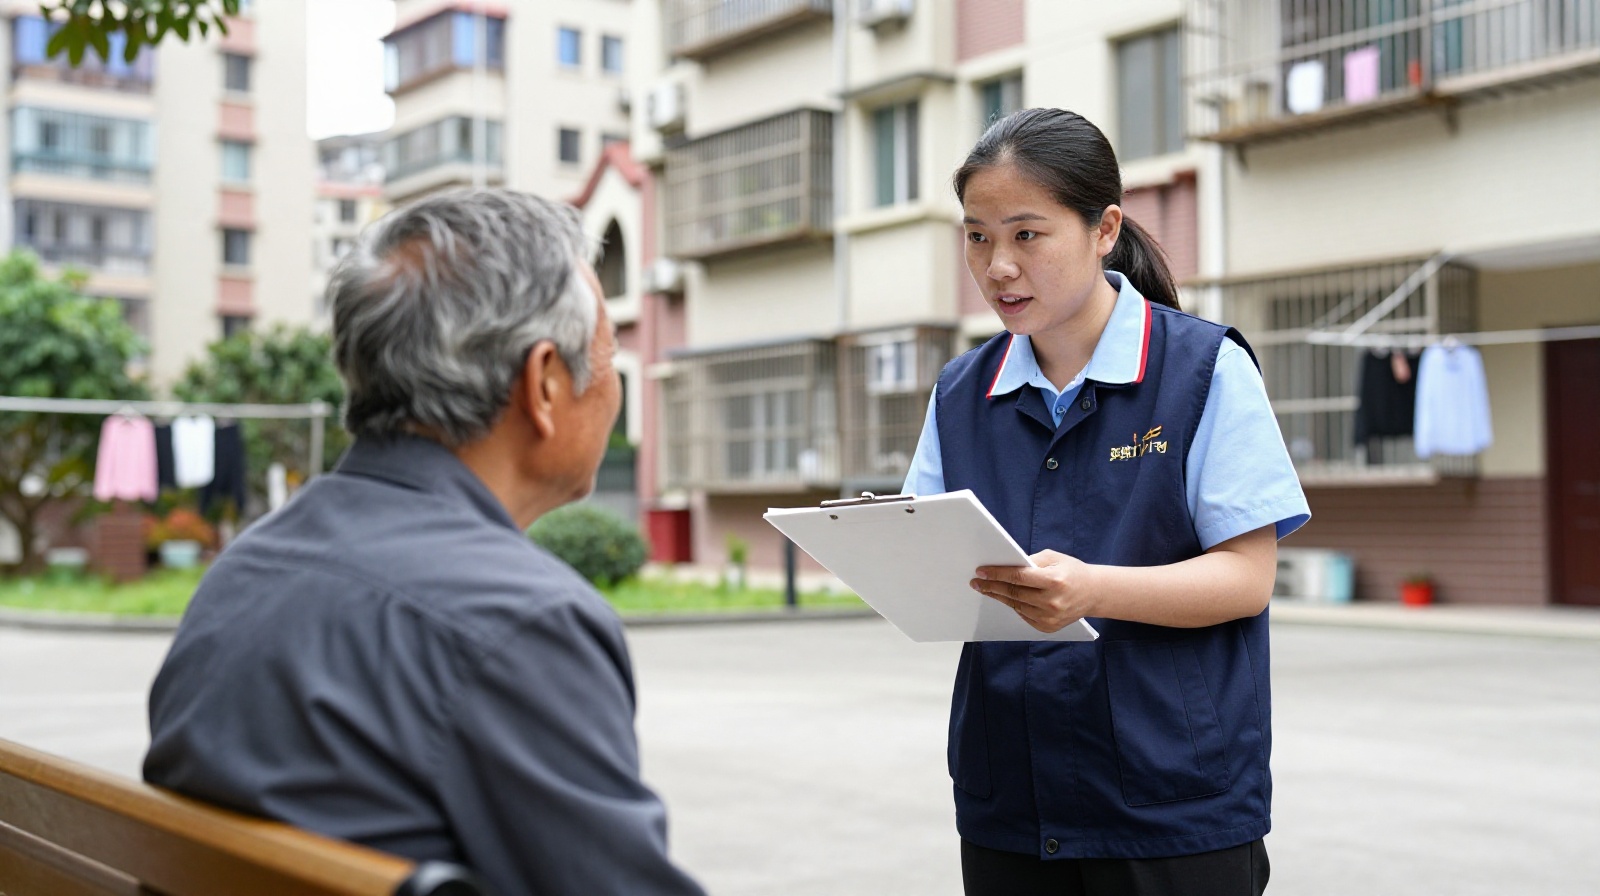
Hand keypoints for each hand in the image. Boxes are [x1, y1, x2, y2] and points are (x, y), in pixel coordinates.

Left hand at [971, 550, 1095, 632]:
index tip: (981, 571)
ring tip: (986, 589)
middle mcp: (1052, 602)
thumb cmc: (1072, 571)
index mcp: (1054, 581)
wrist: (1094, 593)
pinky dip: (1014, 606)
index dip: (997, 574)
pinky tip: (1005, 598)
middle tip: (976, 582)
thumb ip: (1030, 562)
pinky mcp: (1048, 628)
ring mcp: (1050, 617)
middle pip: (1014, 593)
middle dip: (992, 586)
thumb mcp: (1054, 557)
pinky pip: (1024, 615)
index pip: (1018, 577)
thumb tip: (1004, 566)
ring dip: (999, 597)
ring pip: (1016, 606)